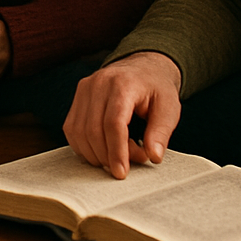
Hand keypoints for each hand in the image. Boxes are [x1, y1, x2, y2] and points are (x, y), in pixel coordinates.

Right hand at [63, 52, 181, 178]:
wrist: (142, 67)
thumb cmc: (156, 89)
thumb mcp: (169, 108)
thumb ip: (161, 132)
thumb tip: (153, 156)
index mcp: (123, 84)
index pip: (113, 122)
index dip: (116, 151)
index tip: (122, 173)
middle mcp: (98, 84)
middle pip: (93, 130)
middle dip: (107, 156)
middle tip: (127, 164)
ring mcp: (84, 89)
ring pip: (78, 132)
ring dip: (95, 153)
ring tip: (117, 155)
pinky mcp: (77, 97)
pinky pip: (71, 129)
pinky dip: (83, 146)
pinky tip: (101, 150)